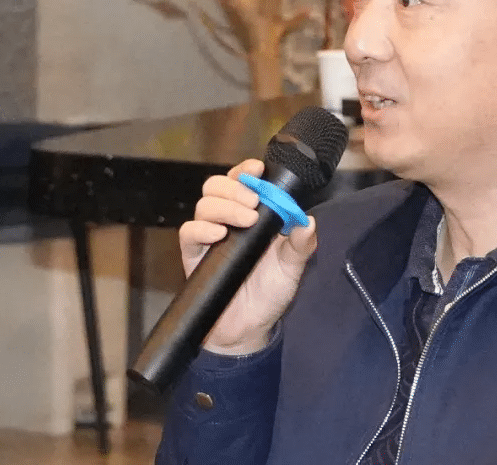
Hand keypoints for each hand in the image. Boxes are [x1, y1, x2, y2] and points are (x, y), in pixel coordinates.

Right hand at [179, 159, 317, 355]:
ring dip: (224, 206)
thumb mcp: (292, 268)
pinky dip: (202, 229)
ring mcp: (209, 237)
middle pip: (217, 186)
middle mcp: (227, 220)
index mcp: (252, 215)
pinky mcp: (194, 255)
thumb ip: (301, 245)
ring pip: (204, 204)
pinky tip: (219, 235)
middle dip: (234, 187)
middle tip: (254, 201)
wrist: (248, 329)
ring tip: (245, 220)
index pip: (242, 181)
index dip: (246, 170)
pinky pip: (188, 233)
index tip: (258, 168)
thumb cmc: (270, 293)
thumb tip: (308, 222)